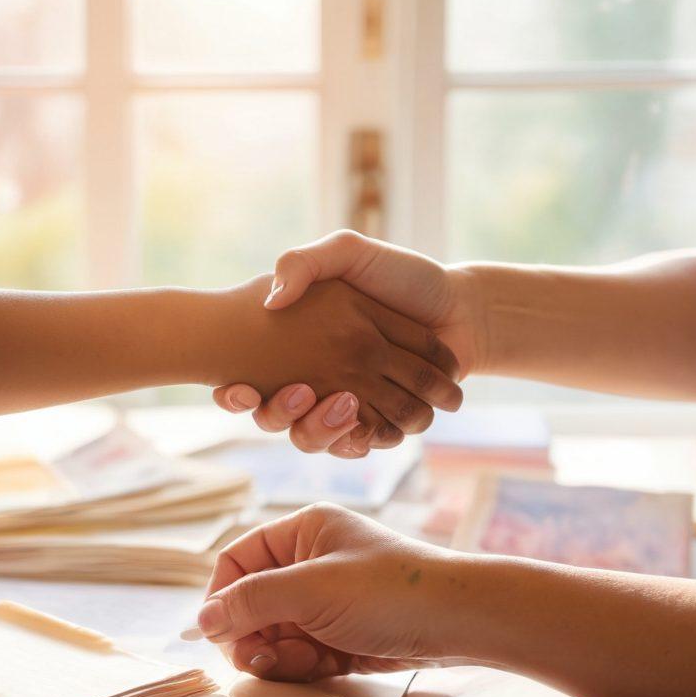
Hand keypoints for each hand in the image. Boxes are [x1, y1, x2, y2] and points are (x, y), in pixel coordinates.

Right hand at [196, 504, 462, 680]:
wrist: (460, 622)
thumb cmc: (392, 591)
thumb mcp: (311, 590)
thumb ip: (252, 601)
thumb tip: (204, 618)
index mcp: (303, 531)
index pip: (239, 560)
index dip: (223, 596)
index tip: (219, 634)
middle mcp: (312, 562)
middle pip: (254, 603)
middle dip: (253, 634)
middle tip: (259, 660)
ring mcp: (329, 600)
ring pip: (276, 633)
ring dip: (280, 654)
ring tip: (306, 660)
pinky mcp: (344, 634)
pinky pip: (303, 652)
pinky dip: (304, 665)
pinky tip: (323, 666)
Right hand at [214, 231, 481, 456]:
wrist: (460, 309)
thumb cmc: (402, 276)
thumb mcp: (348, 252)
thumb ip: (304, 262)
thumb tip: (272, 299)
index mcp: (300, 346)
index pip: (251, 380)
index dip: (235, 395)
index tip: (237, 389)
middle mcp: (316, 381)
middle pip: (275, 418)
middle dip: (275, 415)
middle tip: (298, 392)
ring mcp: (348, 406)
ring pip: (312, 438)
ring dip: (319, 429)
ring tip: (341, 402)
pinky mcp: (381, 424)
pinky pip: (356, 444)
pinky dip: (357, 438)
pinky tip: (361, 422)